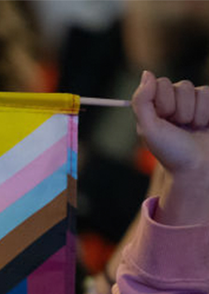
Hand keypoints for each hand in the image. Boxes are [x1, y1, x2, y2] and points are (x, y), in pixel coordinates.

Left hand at [132, 72, 208, 224]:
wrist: (198, 169)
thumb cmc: (171, 152)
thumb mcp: (148, 129)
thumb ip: (142, 101)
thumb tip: (147, 73)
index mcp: (157, 106)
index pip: (161, 83)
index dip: (164, 102)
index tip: (164, 120)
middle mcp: (176, 102)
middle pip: (182, 85)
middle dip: (181, 109)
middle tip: (180, 128)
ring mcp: (196, 104)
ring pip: (199, 90)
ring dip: (197, 113)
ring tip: (193, 129)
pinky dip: (208, 113)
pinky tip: (205, 126)